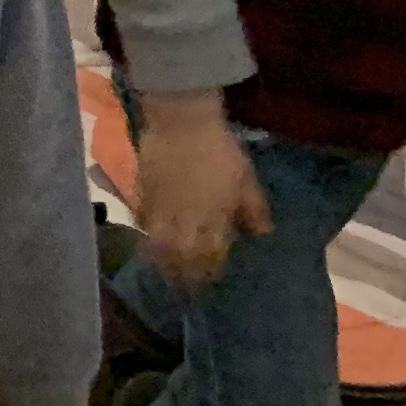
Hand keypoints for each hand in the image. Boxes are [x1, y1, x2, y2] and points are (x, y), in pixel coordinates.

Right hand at [137, 96, 270, 286]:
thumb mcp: (246, 178)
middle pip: (183, 256)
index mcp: (215, 217)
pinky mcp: (143, 193)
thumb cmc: (220, 149)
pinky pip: (143, 222)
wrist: (181, 119)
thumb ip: (254, 209)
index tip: (212, 279)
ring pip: (159, 245)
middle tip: (186, 286)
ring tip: (163, 271)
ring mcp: (162, 208)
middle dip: (185, 274)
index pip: (212, 254)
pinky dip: (146, 234)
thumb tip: (262, 234)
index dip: (211, 269)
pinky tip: (147, 239)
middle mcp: (186, 220)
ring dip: (162, 261)